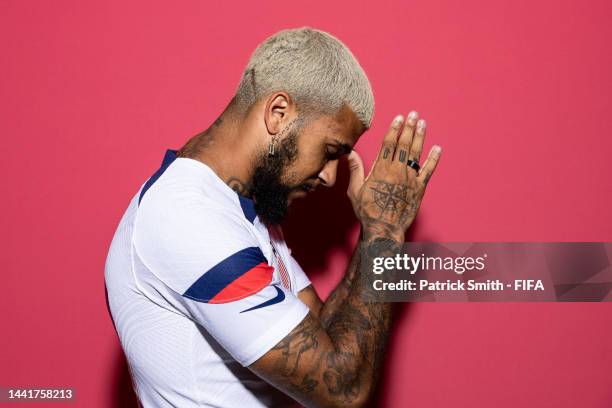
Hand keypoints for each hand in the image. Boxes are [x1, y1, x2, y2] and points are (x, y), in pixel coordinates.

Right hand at [347, 111, 441, 241]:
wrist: (384, 228)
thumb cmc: (367, 211)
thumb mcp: (355, 190)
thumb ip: (356, 170)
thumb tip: (350, 153)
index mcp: (381, 169)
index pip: (389, 144)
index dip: (394, 129)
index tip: (398, 118)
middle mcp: (396, 171)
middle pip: (404, 144)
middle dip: (408, 127)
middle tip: (413, 114)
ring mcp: (410, 179)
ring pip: (416, 153)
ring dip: (420, 137)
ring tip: (422, 123)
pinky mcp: (419, 189)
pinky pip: (428, 171)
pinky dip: (434, 159)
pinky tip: (438, 148)